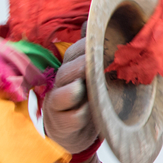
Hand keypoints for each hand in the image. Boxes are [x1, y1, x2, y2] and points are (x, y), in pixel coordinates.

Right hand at [44, 37, 103, 162]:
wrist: (73, 134)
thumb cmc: (86, 100)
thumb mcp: (92, 78)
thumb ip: (96, 55)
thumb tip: (99, 28)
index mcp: (70, 70)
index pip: (73, 53)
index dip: (86, 46)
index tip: (104, 41)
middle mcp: (61, 84)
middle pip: (67, 70)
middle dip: (81, 64)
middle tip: (96, 58)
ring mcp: (58, 104)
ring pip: (66, 92)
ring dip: (77, 87)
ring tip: (86, 83)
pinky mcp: (62, 123)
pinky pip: (72, 117)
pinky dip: (81, 114)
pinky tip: (89, 112)